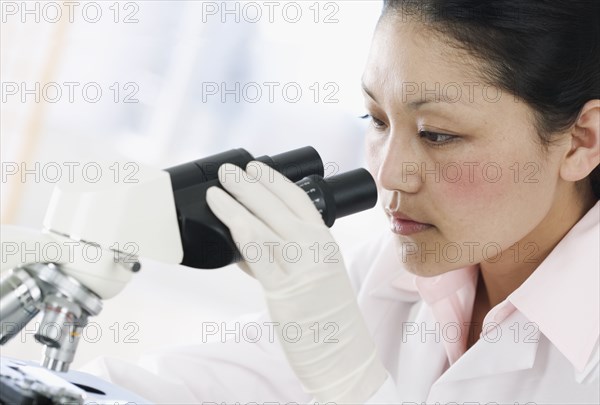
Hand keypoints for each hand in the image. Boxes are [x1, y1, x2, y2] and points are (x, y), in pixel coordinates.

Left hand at [205, 161, 386, 402]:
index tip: (256, 167)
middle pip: (277, 204)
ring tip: (217, 190)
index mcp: (326, 241)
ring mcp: (301, 266)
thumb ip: (283, 257)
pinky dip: (238, 232)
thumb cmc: (330, 318)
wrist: (345, 355)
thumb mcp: (315, 276)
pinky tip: (224, 222)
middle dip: (248, 184)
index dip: (274, 179)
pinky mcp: (284, 288)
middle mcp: (316, 247)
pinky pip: (256, 254)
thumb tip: (246, 247)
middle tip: (228, 170)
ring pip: (262, 224)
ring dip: (236, 203)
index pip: (299, 198)